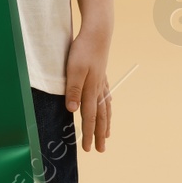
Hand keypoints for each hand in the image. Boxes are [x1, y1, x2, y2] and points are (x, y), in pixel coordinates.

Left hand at [64, 29, 111, 152]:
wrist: (97, 32)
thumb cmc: (82, 49)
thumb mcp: (73, 69)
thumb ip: (73, 90)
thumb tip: (73, 110)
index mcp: (90, 90)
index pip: (88, 117)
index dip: (87, 134)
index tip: (87, 149)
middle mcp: (98, 88)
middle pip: (100, 116)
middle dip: (99, 134)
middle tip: (101, 150)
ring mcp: (102, 81)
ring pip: (105, 107)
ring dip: (105, 122)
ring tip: (107, 134)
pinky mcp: (102, 73)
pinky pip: (107, 94)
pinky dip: (108, 104)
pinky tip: (108, 104)